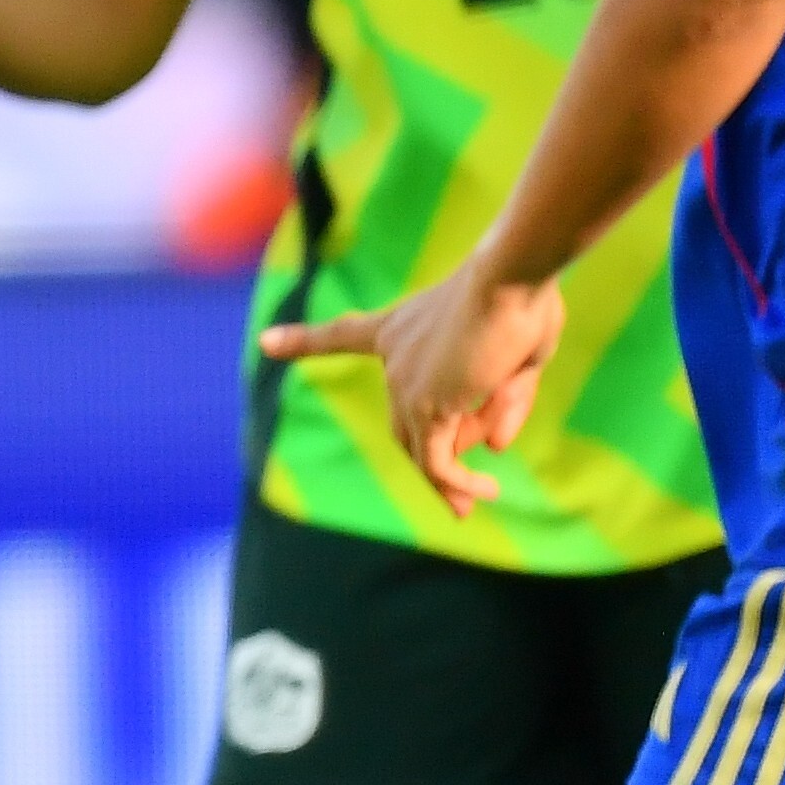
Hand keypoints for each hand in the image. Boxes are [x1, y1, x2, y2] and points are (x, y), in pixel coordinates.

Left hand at [268, 266, 566, 513]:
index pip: (342, 334)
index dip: (303, 340)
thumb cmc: (519, 305)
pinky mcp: (427, 407)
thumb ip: (498, 405)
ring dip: (453, 479)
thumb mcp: (513, 363)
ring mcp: (405, 382)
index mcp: (401, 328)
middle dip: (432, 465)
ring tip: (482, 497)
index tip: (266, 341)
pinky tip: (484, 492)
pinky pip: (439, 463)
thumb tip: (491, 448)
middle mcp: (393, 355)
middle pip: (406, 422)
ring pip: (425, 447)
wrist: (510, 280)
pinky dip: (458, 484)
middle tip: (458, 504)